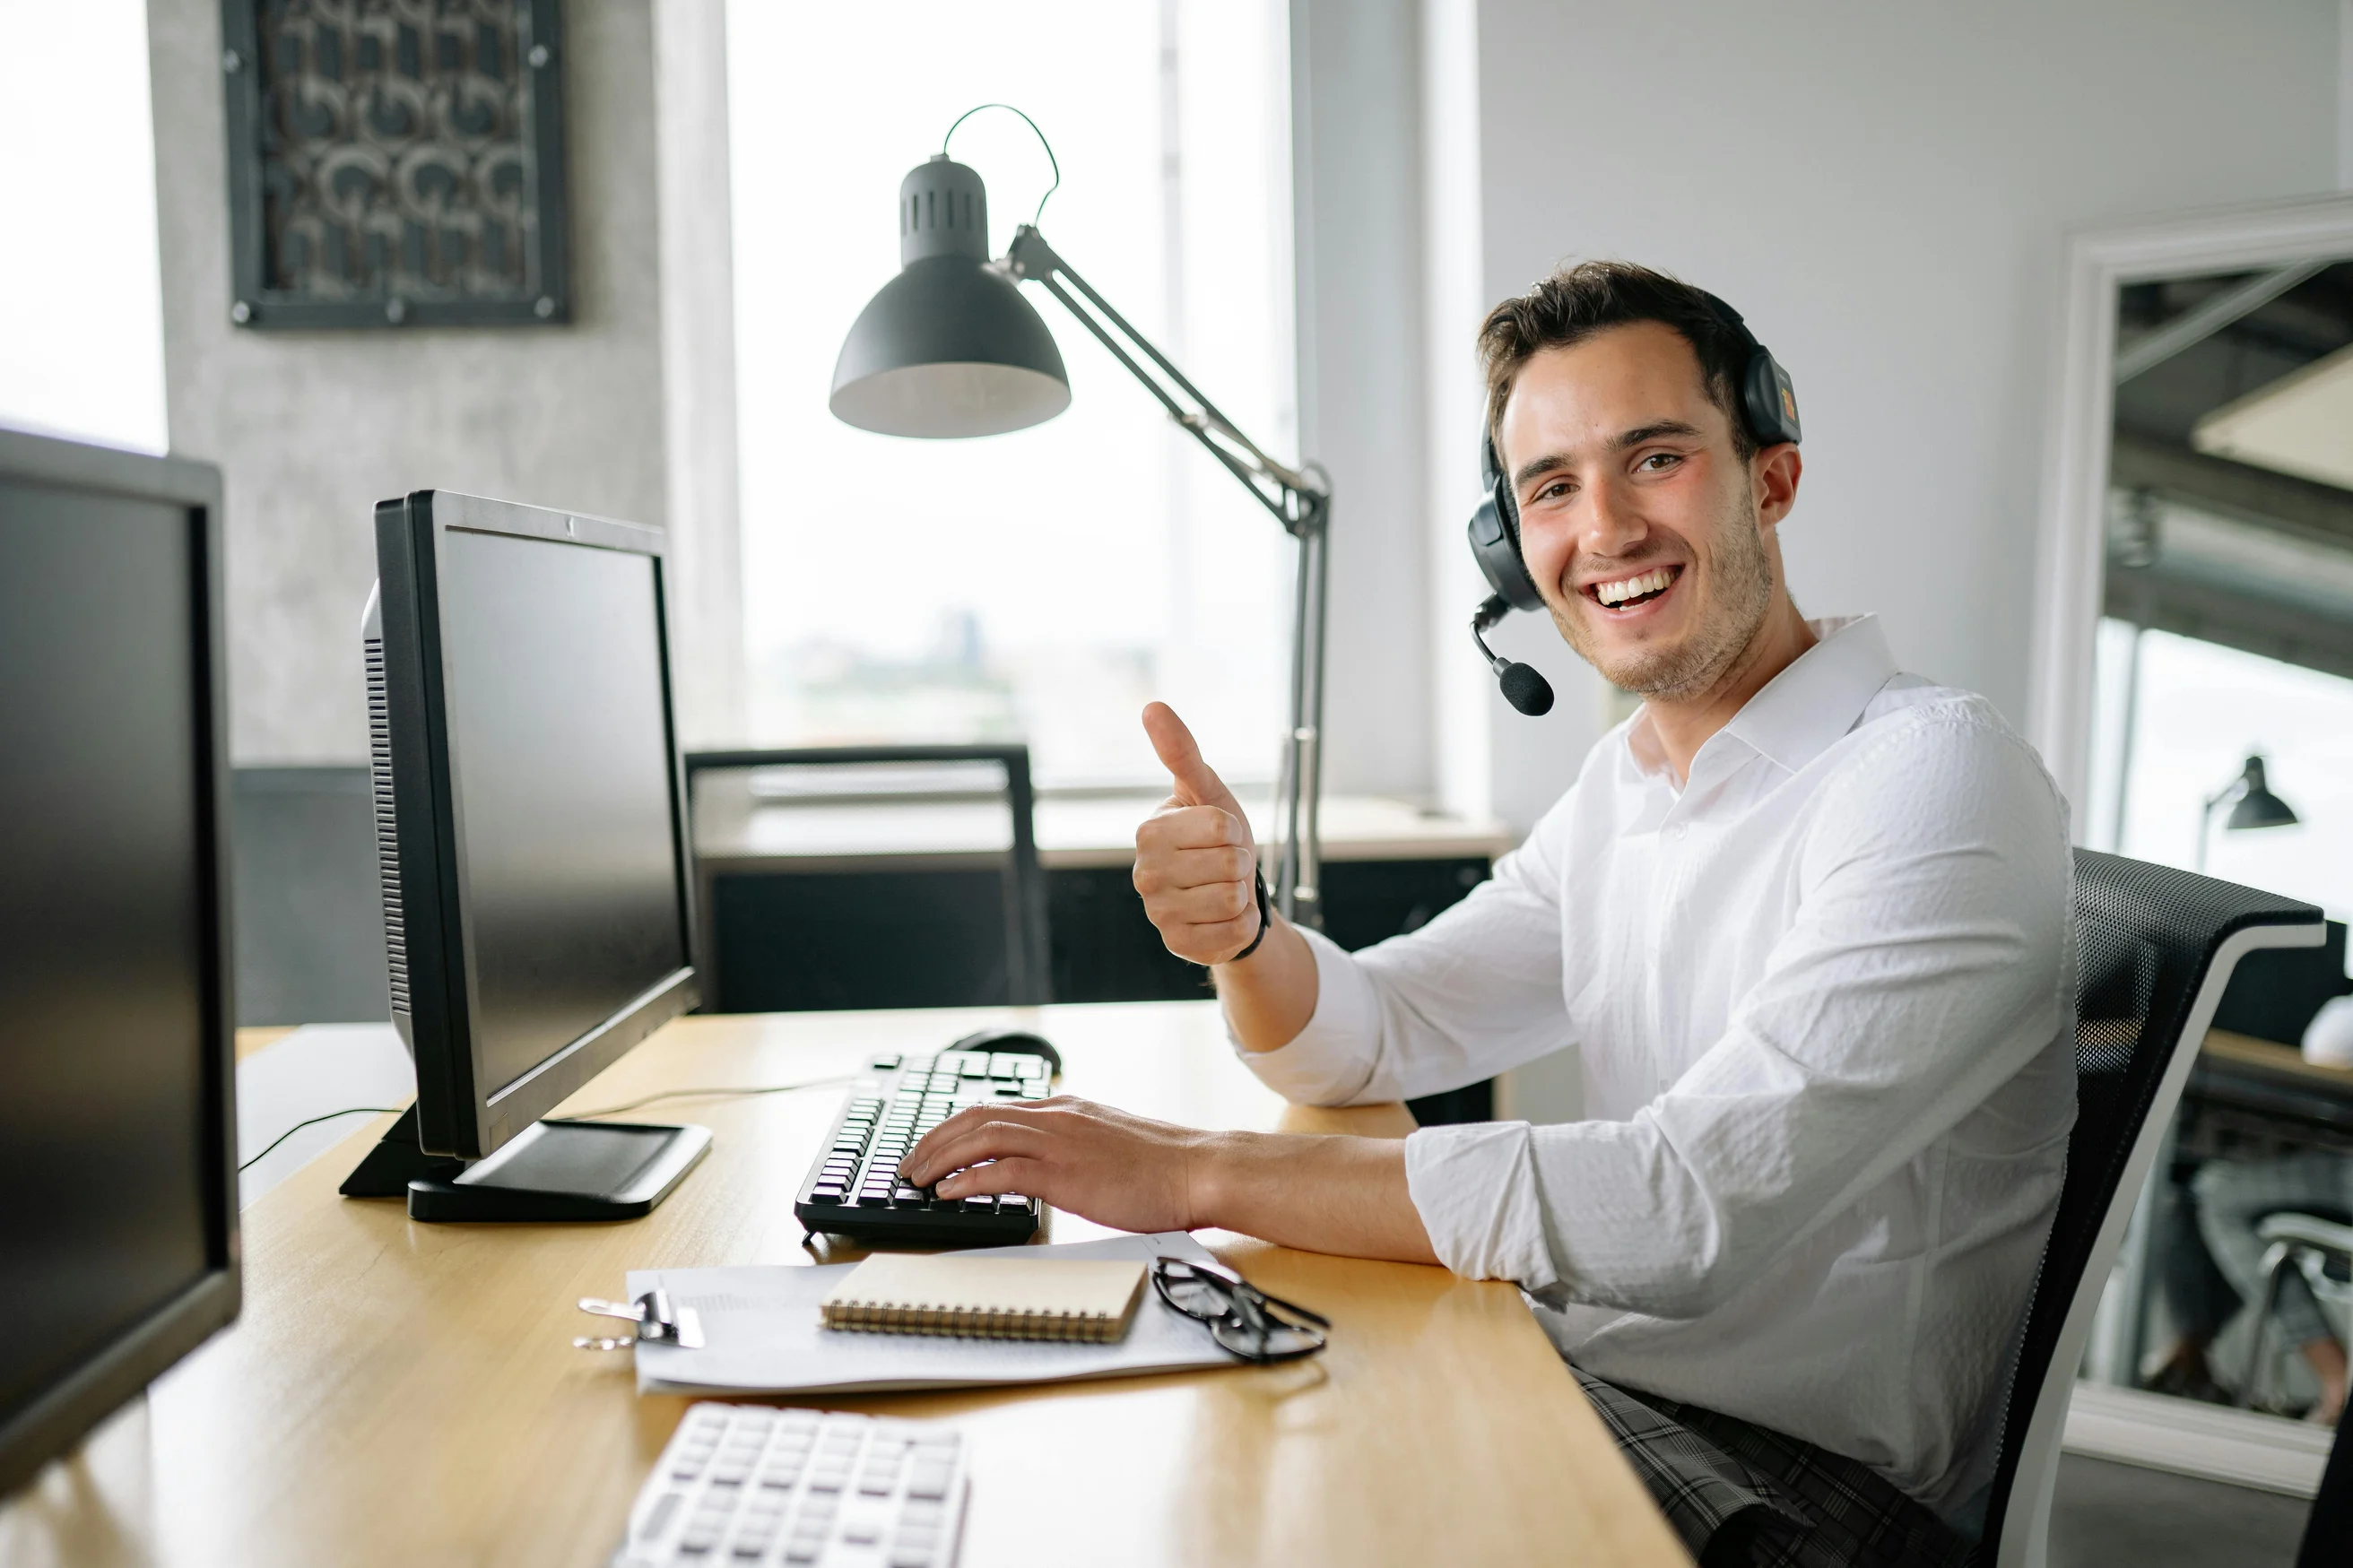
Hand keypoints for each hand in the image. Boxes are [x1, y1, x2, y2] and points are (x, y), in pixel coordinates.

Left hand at [897, 1096, 1219, 1235]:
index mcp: (1065, 1109)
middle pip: (976, 1117)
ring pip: (982, 1138)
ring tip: (918, 1179)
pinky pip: (1003, 1171)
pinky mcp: (1065, 1173)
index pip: (994, 1108)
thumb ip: (1072, 1145)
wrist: (1198, 1170)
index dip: (954, 1126)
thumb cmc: (1161, 1167)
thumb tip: (1043, 1165)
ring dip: (942, 1158)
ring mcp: (1060, 1143)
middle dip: (935, 1140)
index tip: (932, 1146)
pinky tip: (949, 1192)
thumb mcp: (1107, 1142)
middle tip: (910, 1165)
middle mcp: (1057, 1117)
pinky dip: (969, 1179)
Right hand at [1134, 702, 1263, 964]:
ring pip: (1231, 900)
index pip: (1221, 827)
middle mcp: (1145, 874)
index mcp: (1149, 832)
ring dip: (1241, 895)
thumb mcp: (1207, 791)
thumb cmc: (1216, 836)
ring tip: (1224, 890)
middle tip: (1225, 866)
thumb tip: (1152, 706)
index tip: (1222, 835)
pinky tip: (1223, 919)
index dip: (1235, 830)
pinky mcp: (1178, 946)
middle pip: (1229, 864)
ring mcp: (1158, 914)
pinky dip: (1240, 925)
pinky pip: (1233, 934)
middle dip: (1240, 863)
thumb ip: (1181, 751)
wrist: (1228, 892)